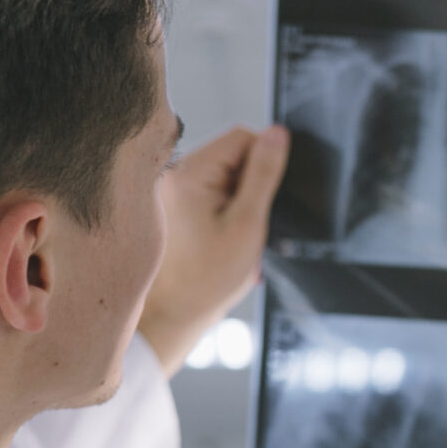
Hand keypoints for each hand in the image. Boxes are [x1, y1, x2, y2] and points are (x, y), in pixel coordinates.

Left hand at [137, 124, 289, 371]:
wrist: (173, 313)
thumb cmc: (208, 278)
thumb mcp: (247, 223)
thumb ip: (264, 174)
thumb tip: (277, 133)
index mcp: (189, 173)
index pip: (241, 137)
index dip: (264, 163)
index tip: (263, 200)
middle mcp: (173, 173)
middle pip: (230, 154)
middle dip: (248, 184)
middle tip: (245, 224)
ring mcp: (169, 188)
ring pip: (221, 174)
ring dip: (236, 199)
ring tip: (230, 234)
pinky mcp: (171, 203)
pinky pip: (207, 190)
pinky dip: (222, 209)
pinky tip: (218, 236)